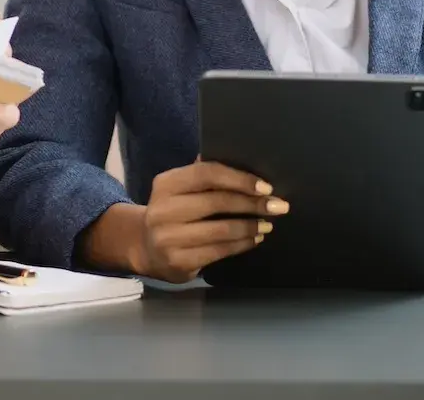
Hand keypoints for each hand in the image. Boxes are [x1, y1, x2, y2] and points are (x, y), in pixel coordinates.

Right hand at [130, 161, 288, 282]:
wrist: (145, 248)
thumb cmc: (173, 212)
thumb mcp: (179, 190)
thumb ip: (203, 176)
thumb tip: (244, 162)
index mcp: (166, 184)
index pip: (206, 174)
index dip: (239, 179)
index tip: (266, 187)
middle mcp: (163, 210)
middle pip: (217, 201)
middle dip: (252, 204)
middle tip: (278, 206)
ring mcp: (169, 238)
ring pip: (221, 230)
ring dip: (251, 226)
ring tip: (268, 224)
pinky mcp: (178, 261)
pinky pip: (219, 251)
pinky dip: (242, 244)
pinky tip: (254, 239)